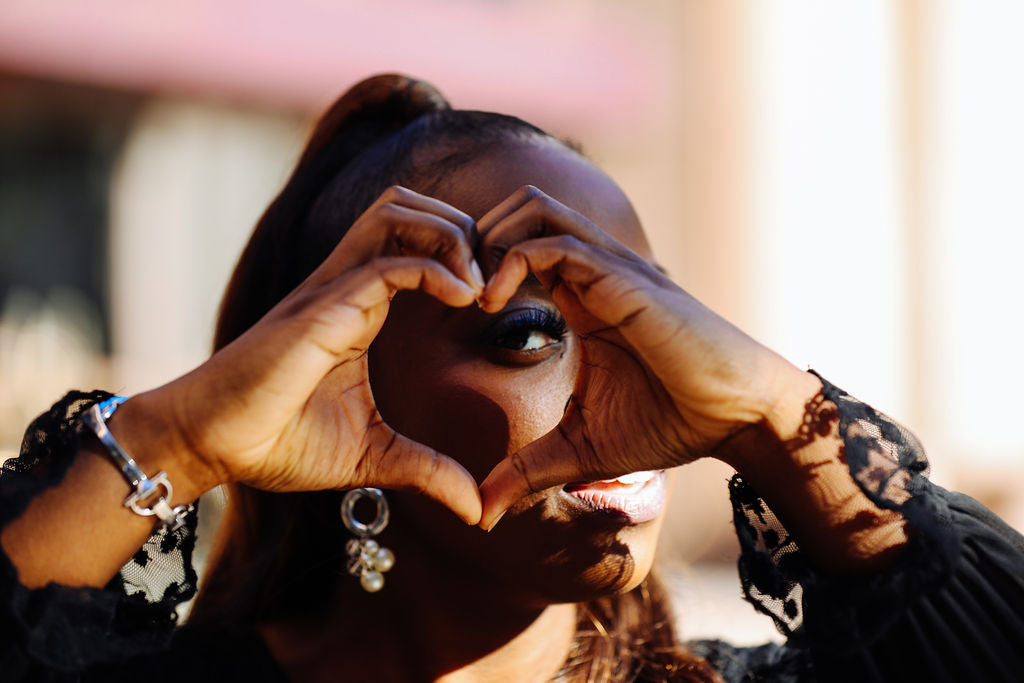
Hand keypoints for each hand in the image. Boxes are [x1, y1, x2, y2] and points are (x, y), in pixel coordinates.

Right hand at [151, 187, 484, 523]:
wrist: (209, 447)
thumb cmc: (276, 442)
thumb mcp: (373, 458)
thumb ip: (428, 470)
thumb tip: (477, 510)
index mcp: (358, 306)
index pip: (414, 242)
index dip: (463, 254)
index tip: (496, 299)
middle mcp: (346, 286)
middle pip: (406, 207)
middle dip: (461, 227)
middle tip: (492, 279)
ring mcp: (332, 291)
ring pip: (395, 213)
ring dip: (449, 234)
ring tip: (477, 284)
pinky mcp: (322, 311)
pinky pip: (387, 264)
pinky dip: (434, 268)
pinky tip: (464, 298)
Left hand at [475, 187, 793, 528]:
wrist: (736, 416)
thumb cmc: (669, 423)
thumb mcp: (580, 448)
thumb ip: (527, 468)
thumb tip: (483, 512)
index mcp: (580, 298)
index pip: (517, 245)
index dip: (476, 264)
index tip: (447, 307)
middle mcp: (591, 272)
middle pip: (519, 208)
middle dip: (472, 237)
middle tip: (448, 289)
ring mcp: (608, 268)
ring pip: (533, 207)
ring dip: (488, 239)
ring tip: (469, 293)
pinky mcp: (622, 279)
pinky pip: (554, 243)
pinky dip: (513, 261)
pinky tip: (492, 306)